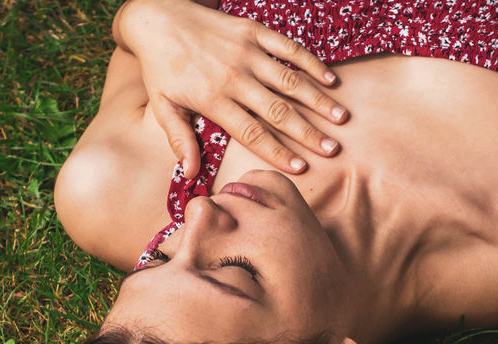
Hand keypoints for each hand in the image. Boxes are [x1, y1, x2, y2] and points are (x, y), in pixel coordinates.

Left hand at [115, 0, 348, 174]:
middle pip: (277, 110)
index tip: (301, 168)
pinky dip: (310, 62)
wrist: (156, 17)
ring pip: (289, 80)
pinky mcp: (252, 30)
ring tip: (340, 118)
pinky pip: (287, 47)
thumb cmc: (162, 68)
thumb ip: (180, 139)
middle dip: (307, 132)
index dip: (277, 152)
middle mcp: (233, 77)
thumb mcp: (163, 106)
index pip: (252, 132)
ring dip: (317, 100)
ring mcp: (245, 52)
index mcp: (213, 99)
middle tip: (332, 149)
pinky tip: (330, 79)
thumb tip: (190, 173)